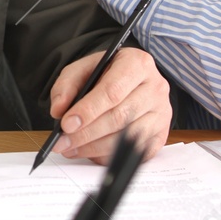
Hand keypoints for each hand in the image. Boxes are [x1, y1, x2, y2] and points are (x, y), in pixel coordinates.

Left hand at [47, 46, 170, 162]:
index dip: (88, 110)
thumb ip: (66, 86)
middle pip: (119, 117)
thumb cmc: (107, 73)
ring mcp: (162, 113)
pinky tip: (91, 152)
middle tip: (63, 142)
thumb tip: (59, 111)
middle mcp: (155, 87)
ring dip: (94, 148)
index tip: (66, 124)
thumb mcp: (83, 69)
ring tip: (71, 148)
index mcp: (137, 63)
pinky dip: (110, 156)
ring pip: (127, 138)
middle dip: (86, 133)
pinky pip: (135, 152)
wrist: (131, 79)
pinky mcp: (162, 134)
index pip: (112, 91)